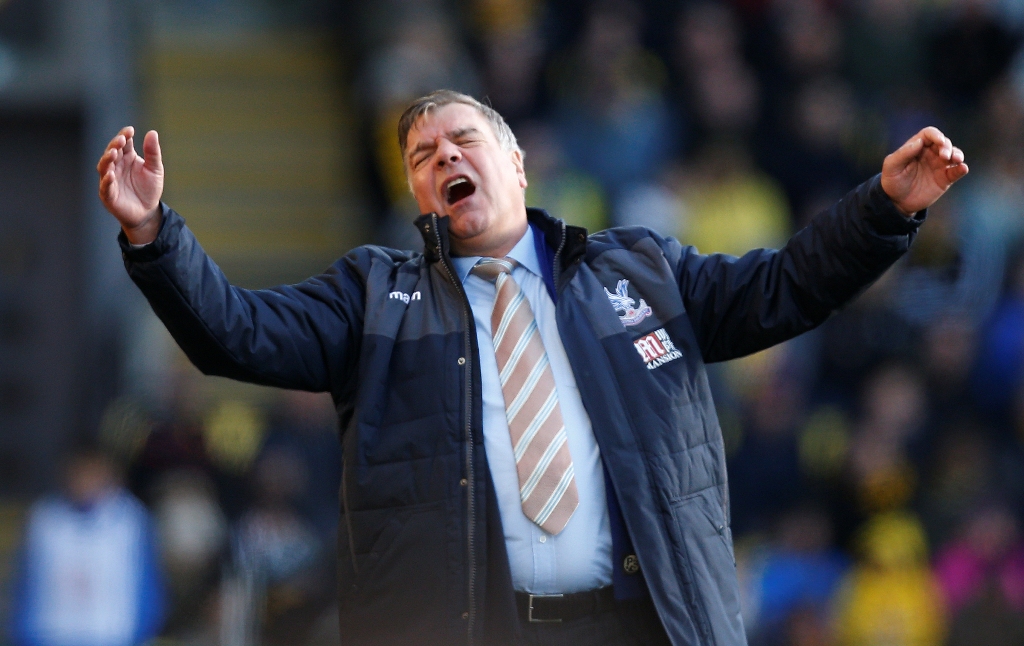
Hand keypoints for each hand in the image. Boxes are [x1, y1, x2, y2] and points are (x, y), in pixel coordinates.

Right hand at [97, 126, 163, 244]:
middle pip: (111, 152)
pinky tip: (111, 174)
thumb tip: (152, 132)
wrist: (148, 212)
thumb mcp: (155, 169)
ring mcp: (110, 180)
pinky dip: (107, 180)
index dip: (124, 136)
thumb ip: (153, 152)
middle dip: (115, 145)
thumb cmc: (149, 189)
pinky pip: (105, 186)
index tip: (130, 130)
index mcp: (127, 157)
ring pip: (104, 167)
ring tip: (113, 153)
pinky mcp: (109, 195)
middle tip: (121, 139)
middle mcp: (116, 166)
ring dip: (107, 159)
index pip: (123, 143)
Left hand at [881, 127, 967, 215]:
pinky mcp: (945, 178)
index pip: (929, 134)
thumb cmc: (892, 181)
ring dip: (957, 154)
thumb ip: (903, 153)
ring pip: (953, 154)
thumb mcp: (891, 166)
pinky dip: (961, 168)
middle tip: (944, 156)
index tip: (939, 141)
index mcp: (917, 147)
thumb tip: (919, 142)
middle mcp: (930, 154)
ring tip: (956, 159)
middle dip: (947, 146)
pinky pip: (956, 171)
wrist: (897, 201)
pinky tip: (962, 168)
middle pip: (944, 143)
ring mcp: (939, 166)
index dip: (936, 135)